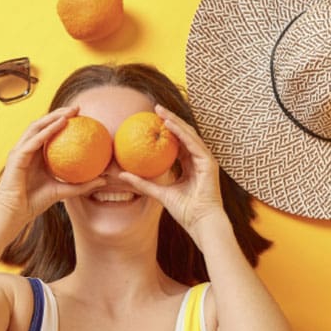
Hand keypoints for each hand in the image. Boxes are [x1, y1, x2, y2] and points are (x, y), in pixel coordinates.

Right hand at [0, 106, 105, 226]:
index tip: (81, 116)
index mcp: (35, 154)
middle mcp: (27, 149)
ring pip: (36, 127)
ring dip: (53, 117)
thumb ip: (82, 185)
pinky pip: (33, 141)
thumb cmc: (35, 202)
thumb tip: (105, 180)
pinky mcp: (17, 157)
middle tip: (78, 108)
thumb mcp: (64, 191)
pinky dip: (46, 131)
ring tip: (70, 112)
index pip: (48, 132)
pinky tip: (60, 124)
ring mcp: (20, 152)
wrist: (15, 213)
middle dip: (59, 113)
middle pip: (42, 124)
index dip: (63, 121)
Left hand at [118, 104, 224, 233]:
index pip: (178, 142)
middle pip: (184, 134)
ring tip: (160, 111)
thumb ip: (142, 183)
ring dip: (174, 121)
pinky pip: (193, 143)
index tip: (152, 120)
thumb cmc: (184, 211)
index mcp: (190, 165)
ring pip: (189, 134)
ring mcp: (205, 160)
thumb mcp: (159, 193)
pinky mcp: (209, 162)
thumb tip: (122, 175)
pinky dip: (181, 133)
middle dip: (170, 120)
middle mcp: (199, 159)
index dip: (166, 130)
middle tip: (155, 108)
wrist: (200, 222)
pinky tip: (169, 124)